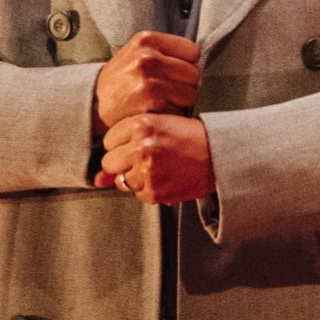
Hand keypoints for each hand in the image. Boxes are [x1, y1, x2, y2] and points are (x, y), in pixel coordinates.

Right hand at [94, 31, 201, 134]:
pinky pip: (180, 110)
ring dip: (181, 100)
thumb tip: (199, 60)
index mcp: (146, 40)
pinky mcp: (151, 104)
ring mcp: (149, 81)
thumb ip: (165, 50)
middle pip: (195, 73)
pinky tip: (156, 110)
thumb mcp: (136, 52)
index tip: (173, 71)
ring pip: (191, 94)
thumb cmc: (121, 79)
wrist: (92, 105)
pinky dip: (172, 114)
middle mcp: (147, 58)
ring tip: (161, 99)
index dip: (186, 64)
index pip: (192, 51)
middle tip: (167, 88)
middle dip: (186, 84)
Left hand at [95, 113, 214, 205]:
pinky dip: (149, 189)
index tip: (140, 143)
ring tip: (159, 168)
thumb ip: (126, 144)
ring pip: (121, 181)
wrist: (222, 154)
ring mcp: (148, 170)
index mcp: (142, 123)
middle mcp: (142, 146)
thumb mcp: (160, 127)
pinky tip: (166, 177)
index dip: (122, 144)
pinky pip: (137, 195)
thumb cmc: (191, 137)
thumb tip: (97, 180)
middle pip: (109, 162)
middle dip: (123, 163)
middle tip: (147, 158)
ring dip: (136, 178)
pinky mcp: (155, 190)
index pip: (109, 140)